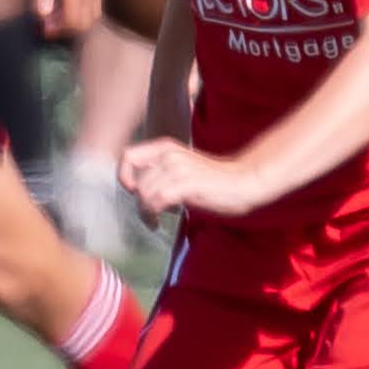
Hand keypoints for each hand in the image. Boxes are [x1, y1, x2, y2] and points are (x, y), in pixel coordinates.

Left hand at [28, 0, 103, 39]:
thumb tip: (43, 14)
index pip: (74, 20)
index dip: (59, 29)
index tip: (44, 29)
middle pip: (86, 21)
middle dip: (68, 28)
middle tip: (49, 25)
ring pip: (94, 13)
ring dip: (77, 20)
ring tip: (57, 16)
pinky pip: (95, 1)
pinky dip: (83, 9)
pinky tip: (67, 3)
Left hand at [118, 137, 261, 224]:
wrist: (244, 181)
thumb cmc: (214, 180)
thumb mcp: (182, 168)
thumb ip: (161, 171)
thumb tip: (137, 189)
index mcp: (166, 148)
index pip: (128, 156)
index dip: (124, 175)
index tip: (133, 190)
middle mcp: (169, 155)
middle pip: (137, 182)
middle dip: (140, 202)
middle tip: (150, 214)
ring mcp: (178, 169)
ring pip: (145, 193)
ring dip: (147, 211)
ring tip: (156, 218)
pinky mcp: (186, 184)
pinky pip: (157, 200)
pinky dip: (155, 213)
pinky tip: (160, 220)